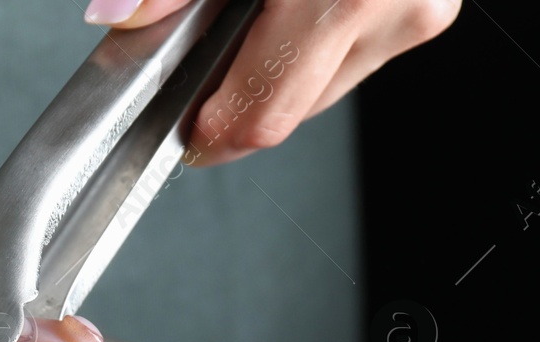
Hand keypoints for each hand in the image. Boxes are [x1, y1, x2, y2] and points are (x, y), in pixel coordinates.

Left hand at [84, 0, 459, 164]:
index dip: (210, 131)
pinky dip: (307, 40)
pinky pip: (347, 55)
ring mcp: (418, 10)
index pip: (263, 114)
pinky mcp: (425, 7)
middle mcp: (394, 8)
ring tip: (253, 5)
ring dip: (272, 65)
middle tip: (200, 44)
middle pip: (287, 111)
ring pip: (318, 89)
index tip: (178, 127)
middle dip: (233, 92)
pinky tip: (285, 2)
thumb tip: (115, 14)